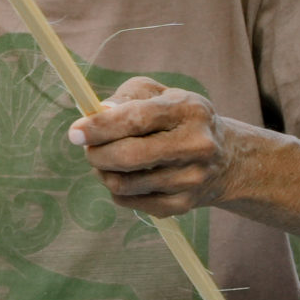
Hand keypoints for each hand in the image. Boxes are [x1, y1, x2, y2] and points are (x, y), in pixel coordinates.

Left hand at [70, 77, 234, 214]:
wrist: (225, 158)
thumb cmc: (177, 119)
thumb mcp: (159, 94)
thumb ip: (126, 97)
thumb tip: (96, 114)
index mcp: (189, 110)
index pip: (137, 119)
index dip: (99, 127)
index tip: (75, 132)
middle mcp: (196, 145)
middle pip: (128, 157)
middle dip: (96, 153)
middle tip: (88, 147)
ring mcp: (191, 178)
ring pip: (123, 183)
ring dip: (104, 171)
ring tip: (109, 160)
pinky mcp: (182, 204)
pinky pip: (129, 202)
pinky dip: (117, 190)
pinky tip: (128, 176)